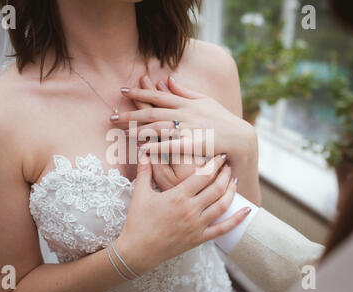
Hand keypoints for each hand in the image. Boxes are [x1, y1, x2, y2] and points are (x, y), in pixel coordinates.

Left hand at [115, 75, 260, 203]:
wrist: (240, 137)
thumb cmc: (221, 119)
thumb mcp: (204, 100)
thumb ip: (184, 91)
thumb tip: (167, 80)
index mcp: (186, 103)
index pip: (158, 96)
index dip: (140, 92)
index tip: (123, 91)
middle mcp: (185, 113)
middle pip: (154, 112)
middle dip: (131, 113)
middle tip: (112, 117)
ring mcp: (190, 128)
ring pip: (160, 127)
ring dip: (140, 130)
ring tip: (122, 132)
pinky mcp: (194, 144)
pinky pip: (173, 145)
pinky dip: (158, 147)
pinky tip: (143, 149)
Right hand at [116, 151, 250, 274]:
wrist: (138, 251)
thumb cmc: (138, 221)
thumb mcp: (140, 193)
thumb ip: (144, 170)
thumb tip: (143, 150)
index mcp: (178, 196)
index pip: (203, 175)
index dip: (215, 163)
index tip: (221, 155)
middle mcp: (191, 210)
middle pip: (217, 187)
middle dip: (225, 173)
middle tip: (228, 164)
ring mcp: (197, 225)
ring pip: (223, 205)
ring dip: (232, 191)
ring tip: (234, 179)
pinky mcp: (199, 238)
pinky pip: (223, 229)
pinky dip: (237, 220)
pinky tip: (247, 211)